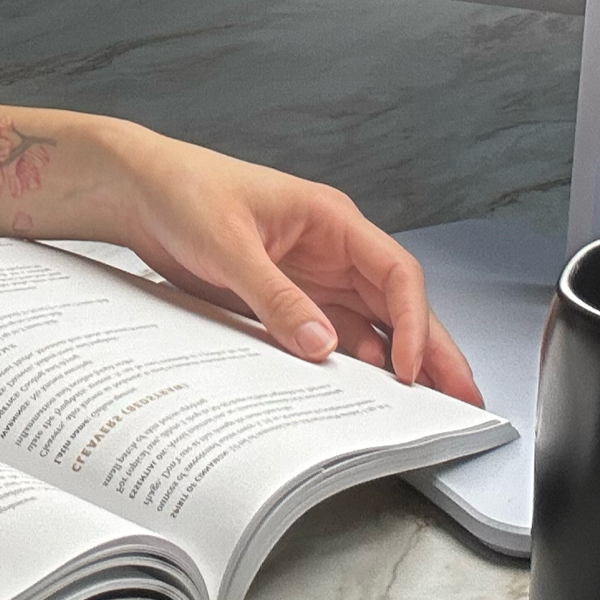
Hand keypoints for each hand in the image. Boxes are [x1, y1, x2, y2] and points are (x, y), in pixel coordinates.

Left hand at [108, 127, 482, 405]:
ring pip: (369, 323)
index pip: (395, 271)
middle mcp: (329, 249)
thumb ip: (274, 297)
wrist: (136, 190)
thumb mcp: (228, 244)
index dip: (412, 321)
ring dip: (395, 363)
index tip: (410, 368)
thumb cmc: (183, 190)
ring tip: (426, 410)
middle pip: (395, 303)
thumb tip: (322, 346)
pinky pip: (329, 335)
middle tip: (463, 399)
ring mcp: (309, 276)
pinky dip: (350, 364)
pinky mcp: (284, 298)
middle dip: (429, 350)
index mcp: (329, 219)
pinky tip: (362, 394)